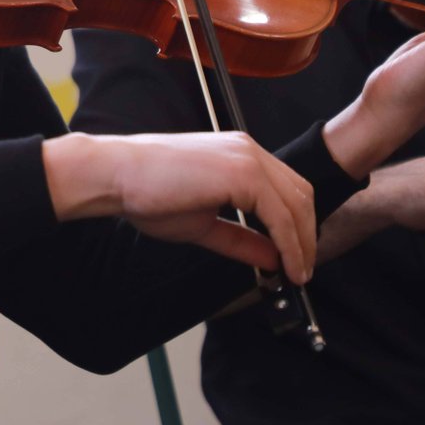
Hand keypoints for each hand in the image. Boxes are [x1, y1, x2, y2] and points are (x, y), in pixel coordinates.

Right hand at [43, 131, 314, 282]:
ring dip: (302, 243)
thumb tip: (273, 257)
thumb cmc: (147, 193)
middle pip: (300, 194)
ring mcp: (248, 159)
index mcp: (239, 155)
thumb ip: (241, 238)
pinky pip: (281, 214)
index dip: (298, 226)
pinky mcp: (243, 173)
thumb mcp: (203, 223)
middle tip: (302, 270)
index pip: (286, 189)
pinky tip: (286, 266)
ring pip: (297, 204)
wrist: (117, 175)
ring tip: (298, 274)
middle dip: (307, 236)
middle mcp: (248, 150)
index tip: (297, 257)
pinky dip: (290, 243)